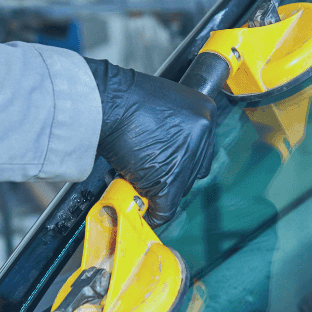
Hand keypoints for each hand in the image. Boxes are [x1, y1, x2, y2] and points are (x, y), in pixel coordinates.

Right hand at [85, 58, 214, 227]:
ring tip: (135, 176)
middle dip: (170, 174)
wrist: (106, 102)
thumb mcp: (163, 102)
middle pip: (193, 171)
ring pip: (179, 190)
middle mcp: (203, 134)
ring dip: (157, 189)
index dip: (182, 158)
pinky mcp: (171, 180)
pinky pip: (165, 209)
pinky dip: (151, 212)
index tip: (169, 162)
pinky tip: (140, 207)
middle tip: (149, 171)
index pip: (202, 148)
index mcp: (205, 112)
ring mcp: (188, 158)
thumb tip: (169, 147)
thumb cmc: (124, 99)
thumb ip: (174, 126)